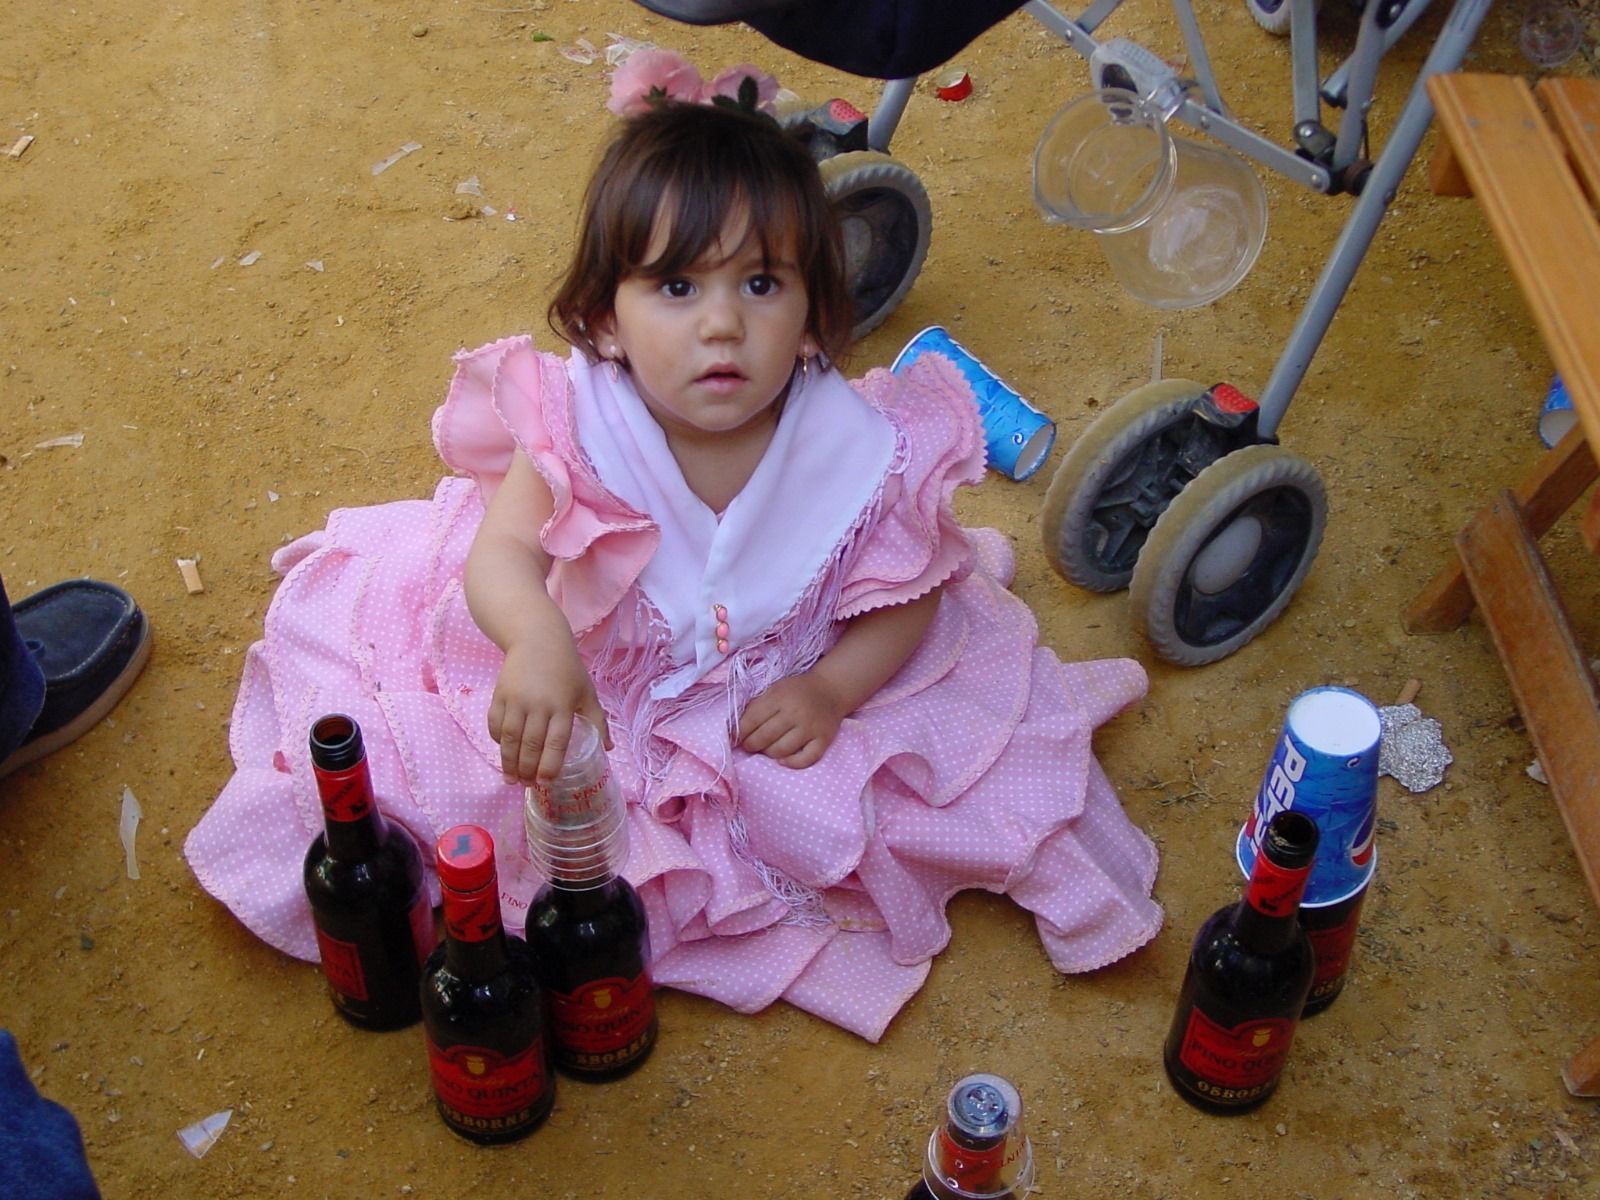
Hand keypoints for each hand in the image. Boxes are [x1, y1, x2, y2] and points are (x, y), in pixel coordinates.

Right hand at [486, 639, 608, 783]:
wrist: (537, 639)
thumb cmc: (567, 668)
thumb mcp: (587, 692)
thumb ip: (598, 721)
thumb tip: (609, 748)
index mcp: (562, 705)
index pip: (557, 742)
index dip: (550, 765)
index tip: (546, 783)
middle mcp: (538, 704)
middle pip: (531, 745)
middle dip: (528, 770)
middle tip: (528, 786)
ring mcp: (516, 700)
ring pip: (509, 739)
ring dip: (509, 762)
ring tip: (512, 779)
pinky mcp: (499, 695)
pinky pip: (495, 724)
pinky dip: (497, 742)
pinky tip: (503, 753)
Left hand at [737, 672, 845, 769]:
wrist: (830, 690)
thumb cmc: (796, 691)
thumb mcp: (774, 690)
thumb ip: (756, 706)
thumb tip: (734, 730)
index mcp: (779, 698)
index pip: (752, 720)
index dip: (740, 732)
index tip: (736, 738)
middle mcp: (795, 713)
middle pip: (764, 737)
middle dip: (751, 745)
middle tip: (749, 746)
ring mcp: (810, 728)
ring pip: (781, 750)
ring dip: (769, 753)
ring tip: (766, 749)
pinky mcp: (823, 740)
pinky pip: (806, 759)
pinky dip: (792, 763)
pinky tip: (783, 760)